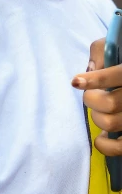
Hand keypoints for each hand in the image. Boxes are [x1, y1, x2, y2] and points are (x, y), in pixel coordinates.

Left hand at [72, 38, 121, 155]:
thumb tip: (90, 69)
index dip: (95, 80)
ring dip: (97, 118)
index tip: (75, 82)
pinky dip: (105, 145)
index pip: (116, 76)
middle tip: (91, 96)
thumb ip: (101, 53)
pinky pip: (119, 147)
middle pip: (109, 103)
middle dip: (91, 100)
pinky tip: (101, 137)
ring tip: (99, 112)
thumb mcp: (115, 46)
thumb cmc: (121, 59)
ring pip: (111, 123)